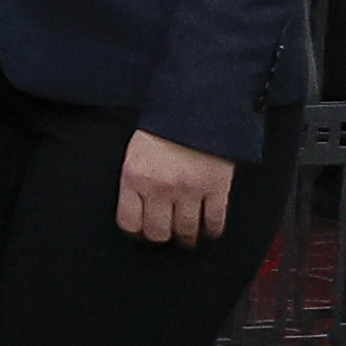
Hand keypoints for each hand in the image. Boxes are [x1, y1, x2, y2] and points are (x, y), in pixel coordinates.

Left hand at [120, 130, 238, 246]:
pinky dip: (212, 229)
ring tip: (188, 236)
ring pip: (186, 231)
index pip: (128, 222)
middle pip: (157, 232)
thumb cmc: (162, 129)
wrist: (196, 108)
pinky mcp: (216, 188)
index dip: (136, 231)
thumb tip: (137, 211)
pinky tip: (210, 229)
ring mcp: (189, 190)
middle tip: (167, 232)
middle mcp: (160, 188)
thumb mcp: (135, 154)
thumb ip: (134, 181)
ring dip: (187, 237)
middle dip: (161, 235)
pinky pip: (215, 221)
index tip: (142, 232)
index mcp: (134, 178)